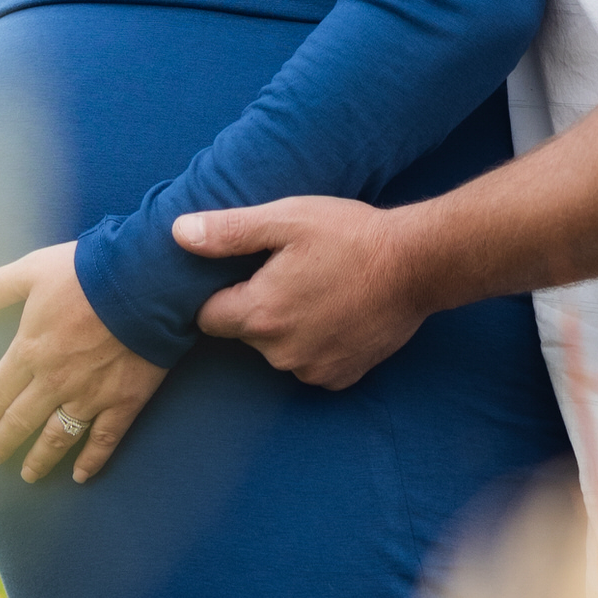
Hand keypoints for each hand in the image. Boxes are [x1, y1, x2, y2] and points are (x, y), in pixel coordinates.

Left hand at [0, 242, 166, 481]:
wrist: (143, 281)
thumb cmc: (86, 273)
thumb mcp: (33, 270)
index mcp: (30, 351)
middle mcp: (54, 382)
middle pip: (22, 420)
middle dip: (3, 442)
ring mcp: (90, 396)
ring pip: (58, 437)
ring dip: (40, 459)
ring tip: (29, 475)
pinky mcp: (124, 401)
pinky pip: (105, 439)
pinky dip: (92, 460)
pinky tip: (82, 475)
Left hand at [175, 197, 426, 388]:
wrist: (418, 264)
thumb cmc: (350, 235)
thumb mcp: (286, 218)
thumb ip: (229, 232)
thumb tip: (178, 233)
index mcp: (259, 314)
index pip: (207, 317)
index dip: (220, 292)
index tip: (244, 271)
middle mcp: (280, 354)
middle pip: (245, 333)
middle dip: (258, 306)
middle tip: (291, 271)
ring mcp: (312, 370)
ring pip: (279, 350)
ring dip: (289, 326)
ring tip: (319, 288)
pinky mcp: (341, 378)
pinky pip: (312, 363)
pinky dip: (318, 342)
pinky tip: (339, 312)